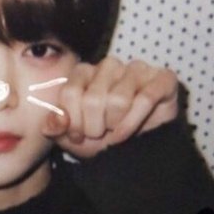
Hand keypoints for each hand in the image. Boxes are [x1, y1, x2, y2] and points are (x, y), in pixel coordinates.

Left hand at [41, 57, 178, 157]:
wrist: (136, 147)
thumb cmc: (102, 134)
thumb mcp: (72, 134)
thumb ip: (57, 126)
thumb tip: (51, 125)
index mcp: (84, 72)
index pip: (70, 93)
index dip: (72, 121)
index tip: (77, 135)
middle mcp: (109, 66)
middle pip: (93, 99)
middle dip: (94, 127)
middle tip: (100, 133)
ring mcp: (136, 69)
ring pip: (118, 100)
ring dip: (116, 125)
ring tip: (116, 129)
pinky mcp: (162, 79)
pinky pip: (145, 99)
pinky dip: (134, 122)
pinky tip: (131, 133)